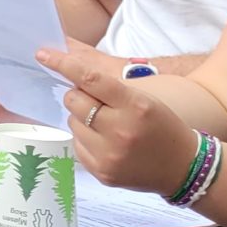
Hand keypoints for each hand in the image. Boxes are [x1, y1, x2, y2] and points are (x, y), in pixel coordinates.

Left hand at [36, 43, 204, 194]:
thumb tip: (72, 76)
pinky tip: (105, 142)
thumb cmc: (163, 127)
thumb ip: (110, 89)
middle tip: (93, 100)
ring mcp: (109, 155)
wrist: (184, 168)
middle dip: (77, 96)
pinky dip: (85, 138)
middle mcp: (120, 131)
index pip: (91, 79)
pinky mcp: (101, 172)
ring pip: (72, 122)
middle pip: (74, 101)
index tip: (42, 55)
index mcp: (135, 106)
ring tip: (106, 125)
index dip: (63, 64)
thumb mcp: (146, 100)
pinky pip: (76, 145)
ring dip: (82, 118)